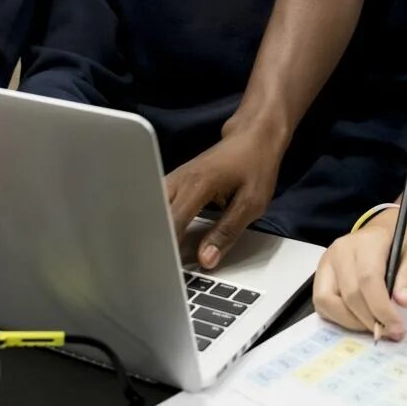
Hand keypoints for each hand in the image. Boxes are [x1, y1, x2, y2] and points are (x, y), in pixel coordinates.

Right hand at [164, 126, 285, 269]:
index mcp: (198, 184)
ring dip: (153, 230)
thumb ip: (227, 232)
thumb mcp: (251, 203)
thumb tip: (206, 260)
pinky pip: (158, 203)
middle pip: (153, 214)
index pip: (172, 222)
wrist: (252, 136)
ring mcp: (174, 178)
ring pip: (151, 207)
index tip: (165, 268)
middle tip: (154, 266)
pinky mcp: (175, 181)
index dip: (166, 248)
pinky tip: (161, 237)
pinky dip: (158, 221)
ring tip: (155, 256)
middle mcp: (179, 179)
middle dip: (152, 240)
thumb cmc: (255, 166)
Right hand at [311, 208, 406, 340]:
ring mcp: (325, 263)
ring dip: (351, 322)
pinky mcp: (319, 276)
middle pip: (349, 294)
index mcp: (366, 242)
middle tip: (389, 333)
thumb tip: (404, 302)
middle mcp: (340, 251)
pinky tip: (359, 320)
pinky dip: (339, 319)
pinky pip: (321, 305)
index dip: (381, 308)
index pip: (368, 279)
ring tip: (373, 327)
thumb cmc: (399, 245)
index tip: (397, 328)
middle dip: (369, 321)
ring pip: (327, 301)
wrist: (381, 234)